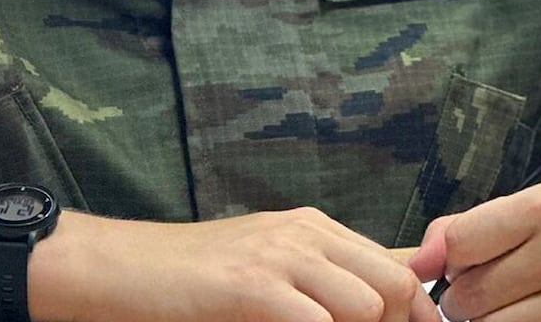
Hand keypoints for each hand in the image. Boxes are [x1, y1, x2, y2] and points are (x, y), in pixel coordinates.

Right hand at [58, 207, 439, 321]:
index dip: (416, 314)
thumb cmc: (197, 279)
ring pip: (365, 306)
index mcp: (315, 227)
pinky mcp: (250, 286)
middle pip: (395, 286)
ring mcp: (278, 256)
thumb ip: (329, 274)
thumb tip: (397, 289)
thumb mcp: (272, 264)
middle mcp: (304, 233)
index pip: (399, 267)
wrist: (124, 269)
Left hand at [409, 183, 540, 321]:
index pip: (459, 245)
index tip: (460, 263)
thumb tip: (418, 262)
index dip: (448, 260)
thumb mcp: (535, 203)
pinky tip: (532, 316)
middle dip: (463, 298)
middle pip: (470, 296)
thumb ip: (470, 226)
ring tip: (509, 304)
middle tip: (485, 288)